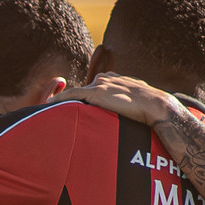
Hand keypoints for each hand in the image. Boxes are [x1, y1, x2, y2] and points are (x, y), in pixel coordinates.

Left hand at [60, 74, 176, 127]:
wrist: (155, 105)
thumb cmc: (152, 110)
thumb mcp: (139, 107)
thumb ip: (130, 110)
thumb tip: (131, 125)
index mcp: (116, 81)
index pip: (95, 89)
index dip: (84, 100)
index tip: (73, 108)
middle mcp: (106, 79)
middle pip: (83, 90)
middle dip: (70, 101)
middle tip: (55, 111)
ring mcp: (100, 84)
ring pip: (75, 93)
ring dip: (62, 102)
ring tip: (49, 110)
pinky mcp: (95, 92)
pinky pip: (71, 95)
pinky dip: (59, 99)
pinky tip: (49, 105)